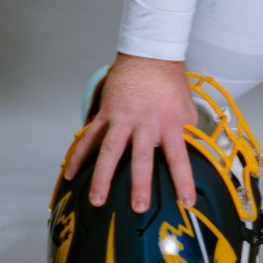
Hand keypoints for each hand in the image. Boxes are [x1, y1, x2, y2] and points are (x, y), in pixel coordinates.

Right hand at [62, 53, 196, 211]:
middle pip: (142, 157)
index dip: (183, 181)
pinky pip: (90, 137)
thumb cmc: (171, 84)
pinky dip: (79, 155)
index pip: (179, 157)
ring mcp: (123, 118)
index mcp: (170, 123)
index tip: (186, 203)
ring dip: (103, 176)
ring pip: (110, 150)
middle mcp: (146, 123)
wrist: (150, 55)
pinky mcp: (106, 113)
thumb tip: (192, 158)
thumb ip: (187, 133)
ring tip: (96, 200)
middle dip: (140, 184)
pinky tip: (70, 174)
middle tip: (138, 207)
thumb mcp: (187, 108)